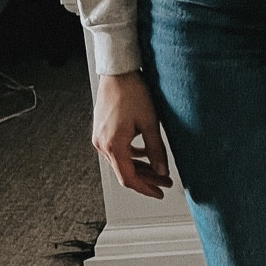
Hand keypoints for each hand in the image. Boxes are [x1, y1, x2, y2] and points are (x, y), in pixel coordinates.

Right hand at [94, 70, 172, 199]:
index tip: (159, 193)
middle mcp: (102, 144)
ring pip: (122, 162)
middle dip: (147, 179)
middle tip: (165, 183)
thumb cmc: (132, 93)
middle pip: (125, 172)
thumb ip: (157, 150)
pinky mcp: (102, 131)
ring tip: (160, 170)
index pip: (129, 178)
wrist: (118, 73)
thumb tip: (162, 170)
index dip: (145, 189)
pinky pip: (118, 151)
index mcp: (113, 145)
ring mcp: (100, 138)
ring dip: (141, 167)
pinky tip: (147, 154)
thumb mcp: (150, 124)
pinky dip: (133, 156)